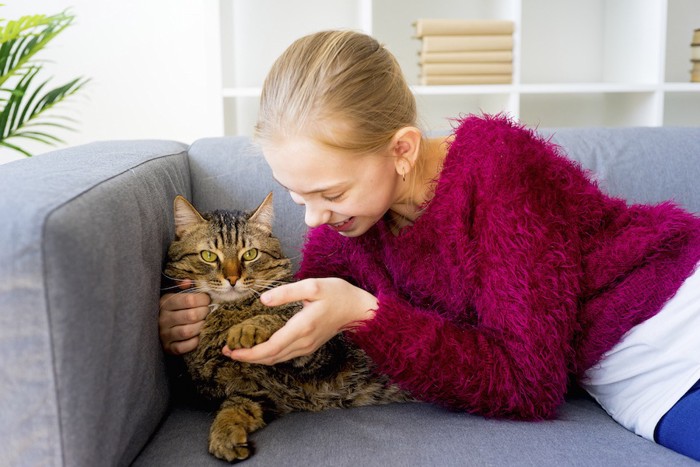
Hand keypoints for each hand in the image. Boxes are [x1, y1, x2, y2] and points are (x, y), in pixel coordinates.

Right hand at [159, 279, 210, 354]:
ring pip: (187, 331)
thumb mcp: (177, 294)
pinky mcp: (168, 348)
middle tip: (209, 311)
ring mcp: (164, 334)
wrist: (161, 329)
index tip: (208, 300)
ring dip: (201, 327)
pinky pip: (183, 347)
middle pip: (191, 316)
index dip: (203, 300)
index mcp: (165, 302)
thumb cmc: (176, 308)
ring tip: (206, 322)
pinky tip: (199, 336)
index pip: (189, 299)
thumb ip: (184, 287)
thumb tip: (187, 282)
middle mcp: (163, 318)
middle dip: (205, 313)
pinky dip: (194, 342)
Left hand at [223, 278, 376, 364]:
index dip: (249, 352)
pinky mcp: (309, 345)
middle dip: (247, 357)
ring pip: (277, 358)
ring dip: (256, 357)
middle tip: (227, 351)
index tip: (231, 350)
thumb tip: (263, 300)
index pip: (270, 348)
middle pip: (270, 357)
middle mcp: (303, 342)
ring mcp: (307, 346)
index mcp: (302, 328)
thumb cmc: (337, 294)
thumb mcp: (313, 286)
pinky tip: (259, 347)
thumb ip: (287, 292)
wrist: (359, 309)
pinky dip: (268, 354)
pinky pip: (284, 355)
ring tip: (238, 350)